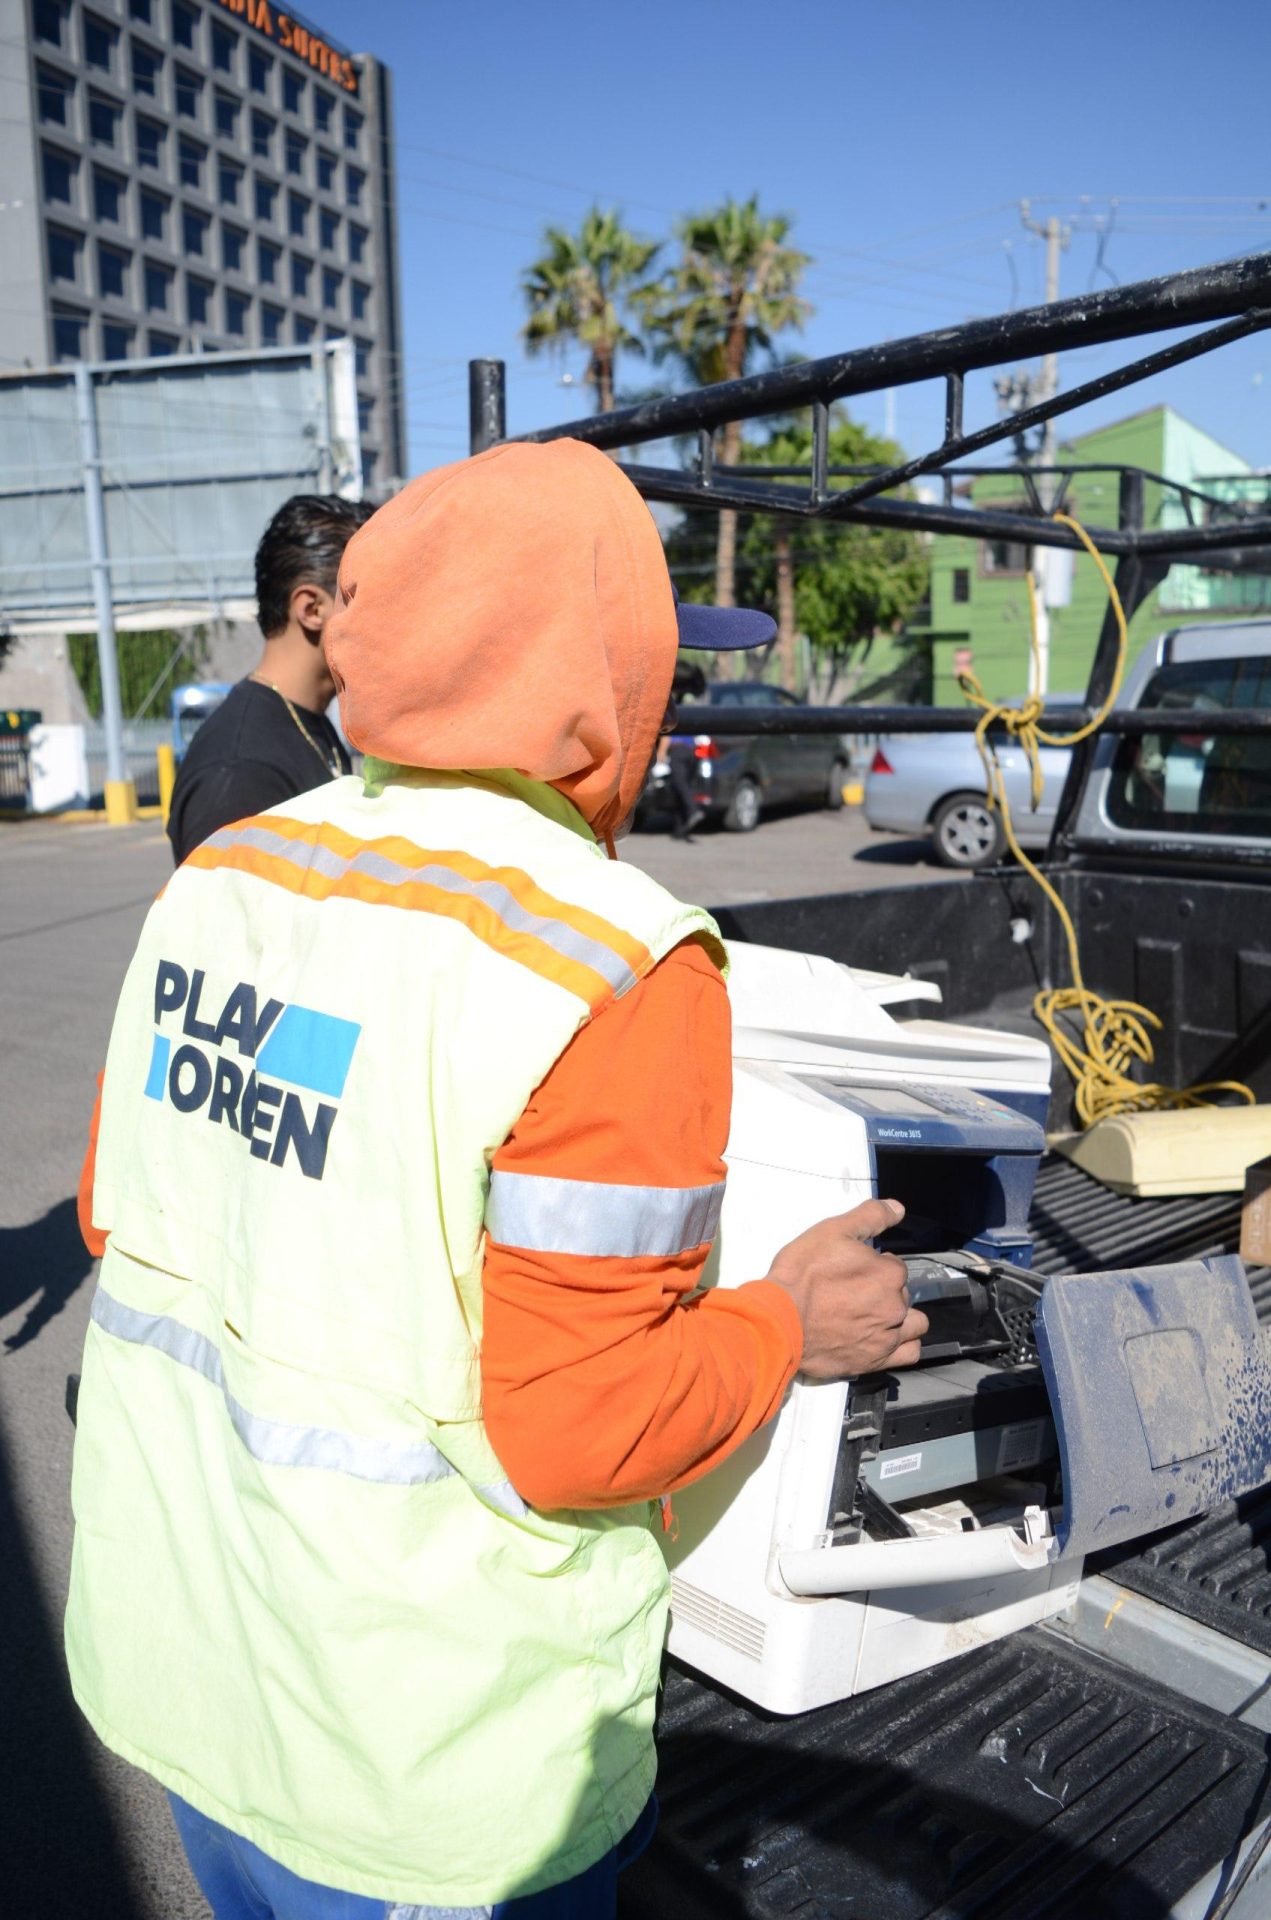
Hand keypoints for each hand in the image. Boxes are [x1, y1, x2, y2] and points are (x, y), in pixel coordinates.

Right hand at [764, 1198, 926, 1379]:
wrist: (780, 1320)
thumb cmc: (802, 1274)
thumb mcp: (832, 1231)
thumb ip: (870, 1216)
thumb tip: (898, 1208)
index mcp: (889, 1274)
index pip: (894, 1266)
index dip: (875, 1265)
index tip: (853, 1270)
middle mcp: (895, 1306)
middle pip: (901, 1294)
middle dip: (885, 1291)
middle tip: (854, 1292)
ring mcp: (887, 1336)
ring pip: (913, 1324)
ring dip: (901, 1318)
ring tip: (874, 1315)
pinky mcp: (875, 1361)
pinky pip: (909, 1354)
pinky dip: (901, 1344)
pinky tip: (884, 1337)